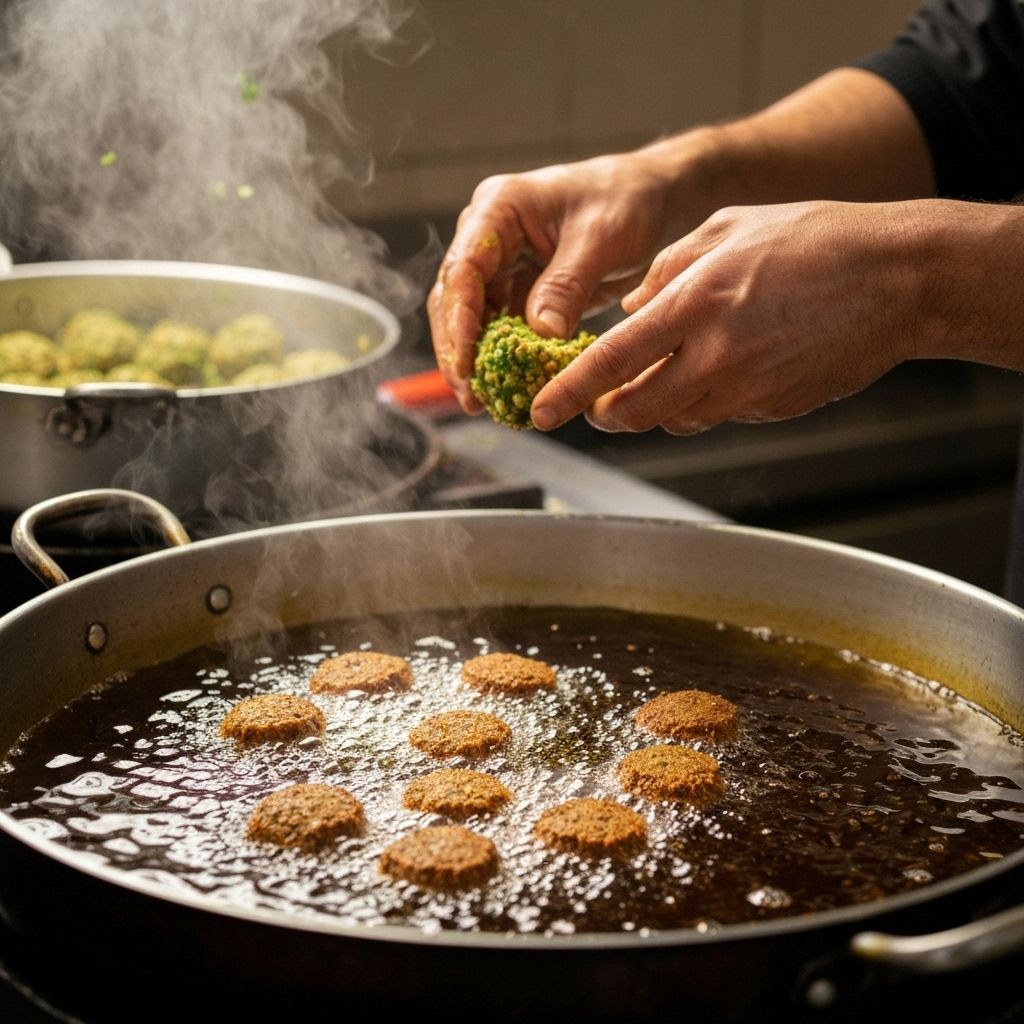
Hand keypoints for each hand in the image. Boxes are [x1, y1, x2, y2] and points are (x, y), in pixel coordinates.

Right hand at [427, 146, 690, 411]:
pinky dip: (504, 360)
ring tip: (481, 402)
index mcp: (498, 209)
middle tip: (469, 395)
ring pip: (472, 320)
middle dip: (458, 350)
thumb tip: (541, 334)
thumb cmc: (626, 200)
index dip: (459, 319)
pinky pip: (502, 331)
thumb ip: (566, 285)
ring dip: (476, 360)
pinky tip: (509, 389)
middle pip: (454, 299)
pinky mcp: (519, 292)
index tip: (465, 362)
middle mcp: (489, 237)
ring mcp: (502, 267)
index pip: (464, 268)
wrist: (651, 199)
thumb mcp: (600, 238)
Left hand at [531, 200, 929, 432]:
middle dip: (605, 413)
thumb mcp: (725, 230)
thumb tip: (628, 307)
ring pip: (673, 421)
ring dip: (653, 409)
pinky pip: (718, 417)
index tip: (540, 412)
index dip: (568, 393)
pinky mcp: (772, 408)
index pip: (609, 363)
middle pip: (634, 411)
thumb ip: (665, 271)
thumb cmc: (815, 241)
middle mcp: (714, 357)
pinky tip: (716, 372)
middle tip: (597, 404)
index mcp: (693, 304)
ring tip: (658, 379)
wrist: (898, 279)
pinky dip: (701, 404)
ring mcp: (746, 390)